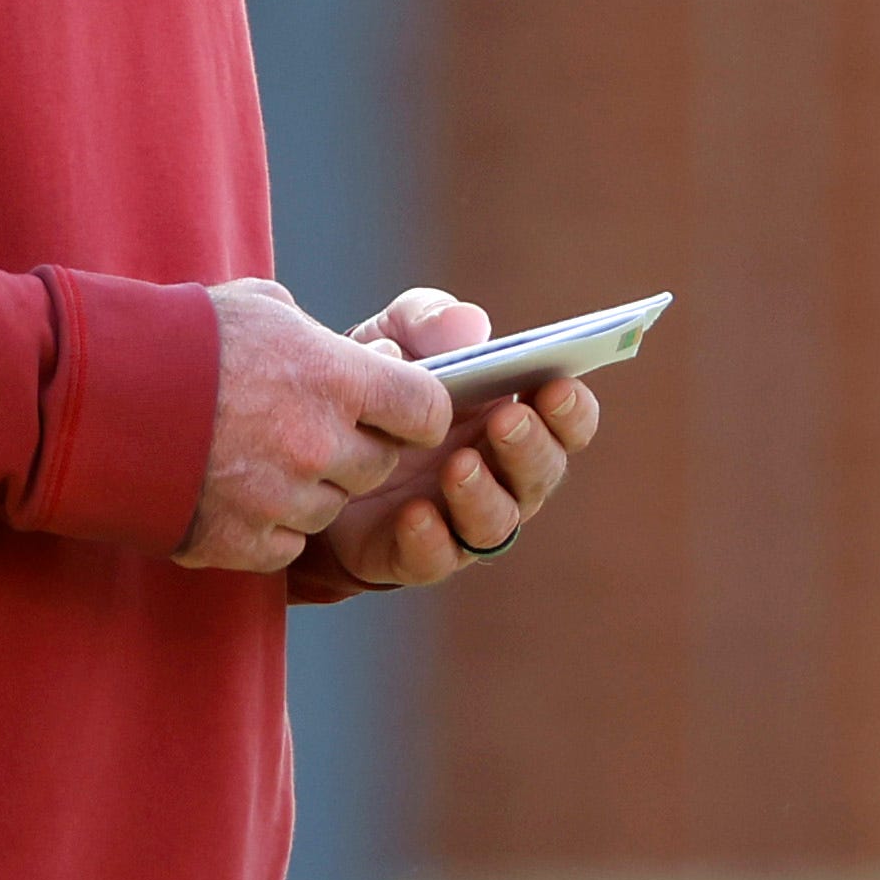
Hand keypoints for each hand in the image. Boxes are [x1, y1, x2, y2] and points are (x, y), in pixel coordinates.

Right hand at [177, 280, 452, 574]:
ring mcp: (283, 499)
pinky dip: (267, 526)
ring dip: (307, 488)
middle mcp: (320, 443)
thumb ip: (317, 338)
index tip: (396, 409)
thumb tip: (352, 357)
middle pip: (378, 465)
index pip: (426, 411)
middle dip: (353, 448)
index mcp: (334, 377)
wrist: (91, 399)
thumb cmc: (174, 339)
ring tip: (252, 454)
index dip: (414, 411)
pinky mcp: (243, 542)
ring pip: (330, 507)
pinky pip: (286, 544)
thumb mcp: (257, 308)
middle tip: (302, 428)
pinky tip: (231, 491)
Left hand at [313, 289, 605, 589]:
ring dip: (484, 497)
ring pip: (497, 524)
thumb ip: (427, 319)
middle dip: (531, 448)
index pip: (567, 422)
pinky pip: (435, 559)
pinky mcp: (414, 553)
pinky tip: (414, 515)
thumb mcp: (390, 337)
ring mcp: (461, 519)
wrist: (306, 447)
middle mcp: (500, 475)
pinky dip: (431, 541)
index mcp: (512, 417)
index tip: (558, 387)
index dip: (572, 410)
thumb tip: (470, 325)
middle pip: (542, 473)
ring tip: (458, 466)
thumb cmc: (373, 389)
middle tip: (505, 421)